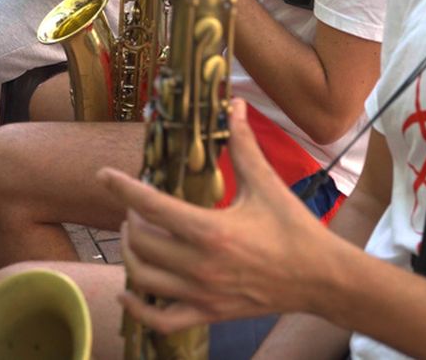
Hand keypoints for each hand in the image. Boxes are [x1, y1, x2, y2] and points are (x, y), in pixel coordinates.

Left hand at [100, 99, 333, 331]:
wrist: (321, 279)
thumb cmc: (295, 230)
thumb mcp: (266, 184)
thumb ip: (243, 145)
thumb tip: (235, 105)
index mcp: (210, 230)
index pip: (151, 206)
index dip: (121, 188)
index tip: (103, 175)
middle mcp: (200, 265)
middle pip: (140, 242)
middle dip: (131, 220)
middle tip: (137, 207)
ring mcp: (201, 294)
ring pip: (142, 278)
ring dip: (130, 255)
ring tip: (136, 236)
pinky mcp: (208, 314)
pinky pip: (159, 320)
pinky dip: (137, 308)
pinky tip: (128, 291)